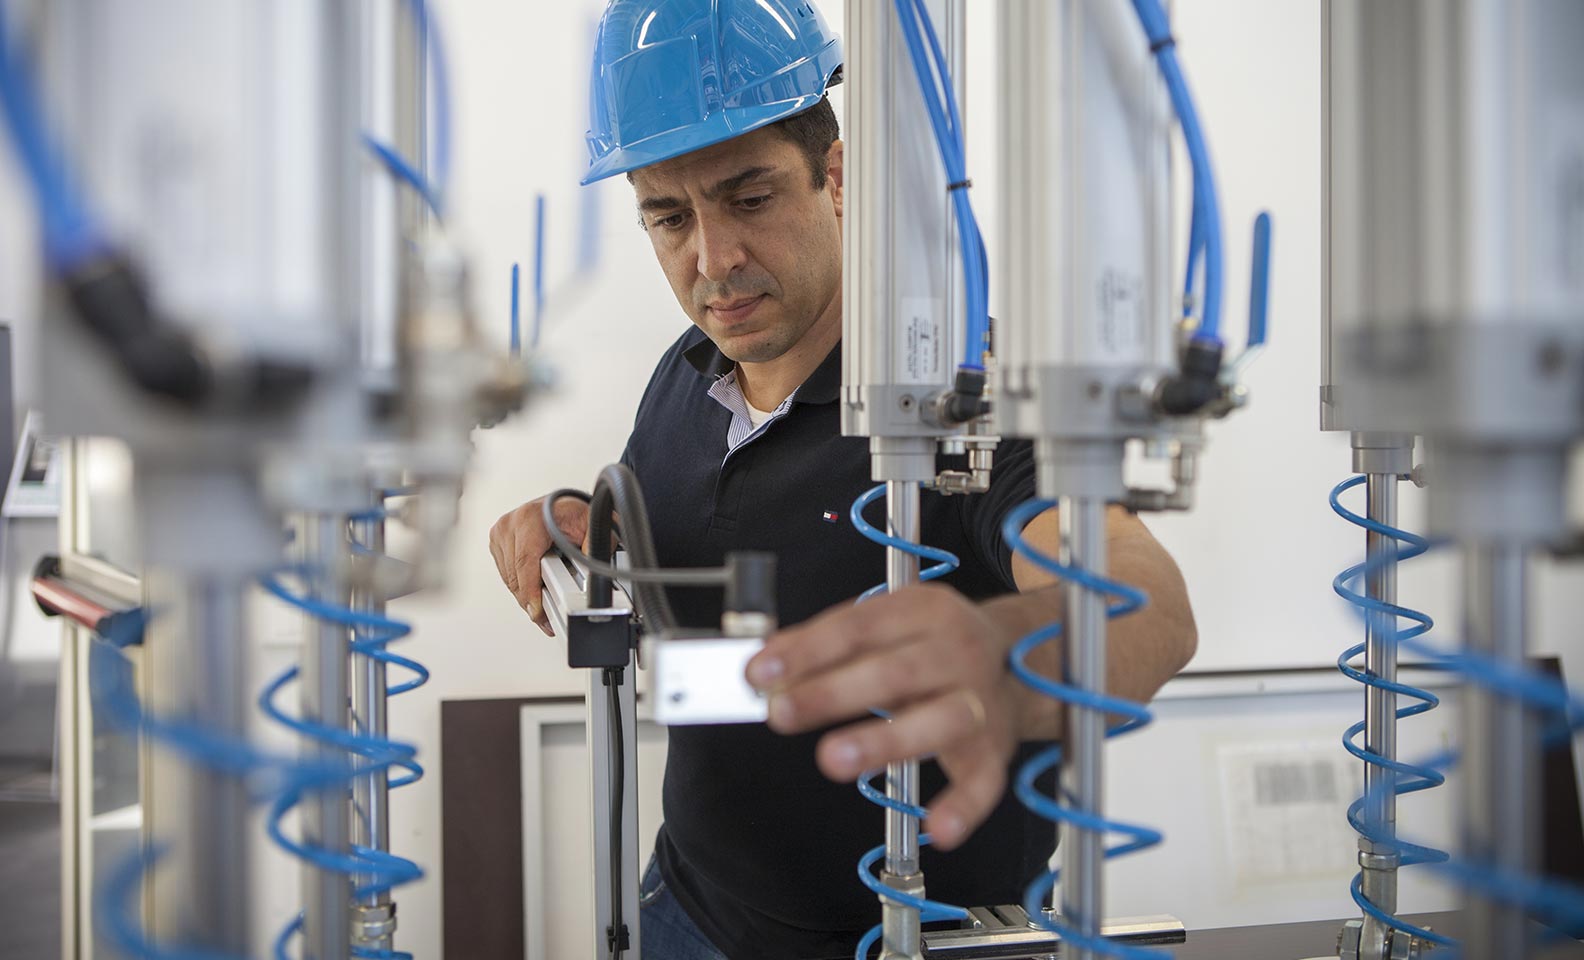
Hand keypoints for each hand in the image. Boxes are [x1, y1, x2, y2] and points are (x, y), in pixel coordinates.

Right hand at [488, 495, 589, 634]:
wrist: (561, 504)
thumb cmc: (574, 512)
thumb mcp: (591, 524)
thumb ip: (593, 545)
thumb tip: (591, 570)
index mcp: (530, 518)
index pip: (525, 563)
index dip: (531, 591)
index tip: (538, 611)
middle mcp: (511, 524)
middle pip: (516, 577)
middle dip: (532, 601)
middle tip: (549, 618)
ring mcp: (501, 533)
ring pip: (509, 580)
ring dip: (526, 595)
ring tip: (546, 604)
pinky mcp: (497, 542)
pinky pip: (506, 574)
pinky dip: (521, 585)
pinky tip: (536, 588)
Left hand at [744, 583, 1022, 851]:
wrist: (1022, 661)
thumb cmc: (933, 645)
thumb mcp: (885, 623)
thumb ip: (823, 641)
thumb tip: (764, 663)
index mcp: (923, 611)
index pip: (859, 627)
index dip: (807, 649)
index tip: (759, 673)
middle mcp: (957, 651)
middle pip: (894, 672)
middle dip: (832, 693)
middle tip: (780, 713)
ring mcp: (980, 702)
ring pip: (938, 720)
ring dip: (884, 740)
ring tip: (833, 758)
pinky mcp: (995, 750)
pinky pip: (984, 781)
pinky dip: (964, 806)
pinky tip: (938, 828)